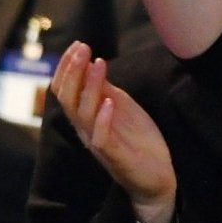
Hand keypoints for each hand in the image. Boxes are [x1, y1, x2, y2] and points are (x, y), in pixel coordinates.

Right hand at [51, 41, 175, 222]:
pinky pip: (101, 139)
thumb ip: (104, 89)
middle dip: (73, 71)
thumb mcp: (120, 107)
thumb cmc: (137, 140)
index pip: (64, 90)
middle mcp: (86, 130)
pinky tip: (110, 102)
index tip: (78, 45)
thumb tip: (91, 61)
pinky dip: (103, 120)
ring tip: (99, 62)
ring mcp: (99, 144)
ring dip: (90, 87)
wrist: (156, 177)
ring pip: (82, 115)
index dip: (67, 67)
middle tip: (83, 47)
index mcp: (85, 117)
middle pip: (67, 99)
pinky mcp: (115, 158)